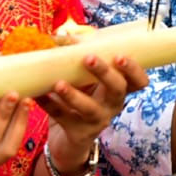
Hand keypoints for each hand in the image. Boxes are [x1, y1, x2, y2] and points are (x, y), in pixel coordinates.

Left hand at [41, 55, 149, 172]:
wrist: (67, 141)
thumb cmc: (80, 100)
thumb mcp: (84, 81)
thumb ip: (78, 60)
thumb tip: (60, 35)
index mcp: (118, 90)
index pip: (138, 81)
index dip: (134, 69)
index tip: (120, 56)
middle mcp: (112, 106)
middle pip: (118, 89)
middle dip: (104, 73)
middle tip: (89, 58)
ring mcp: (96, 121)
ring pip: (89, 108)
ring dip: (74, 95)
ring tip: (59, 83)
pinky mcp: (78, 133)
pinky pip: (62, 117)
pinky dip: (49, 104)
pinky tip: (38, 94)